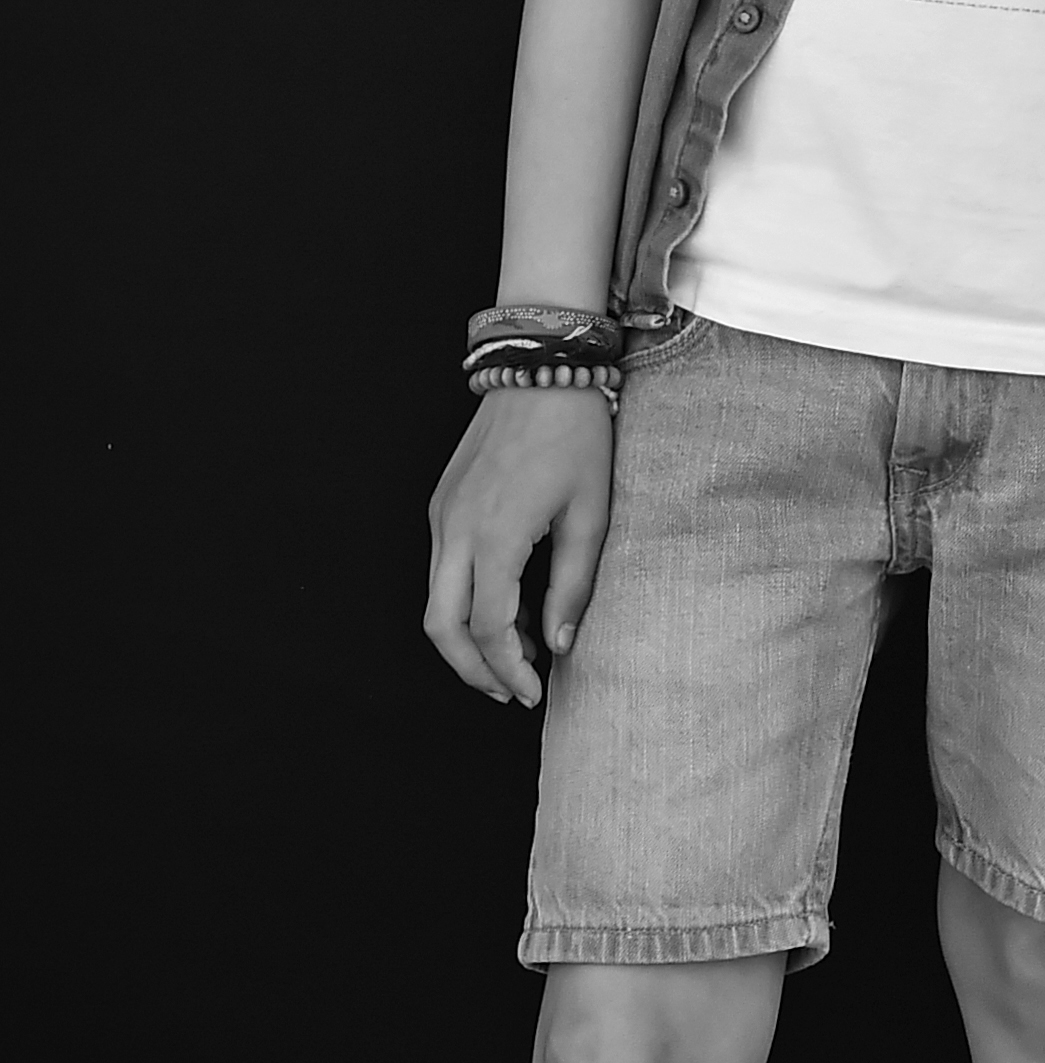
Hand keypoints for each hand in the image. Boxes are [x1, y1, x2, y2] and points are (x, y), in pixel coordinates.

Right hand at [423, 388, 617, 708]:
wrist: (541, 369)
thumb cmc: (576, 437)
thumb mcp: (591, 514)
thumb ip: (573, 586)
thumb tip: (560, 646)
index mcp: (494, 536)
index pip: (489, 629)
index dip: (509, 670)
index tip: (534, 693)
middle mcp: (454, 530)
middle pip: (442, 628)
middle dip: (473, 670)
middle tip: (511, 690)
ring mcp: (442, 515)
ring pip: (435, 602)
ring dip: (469, 638)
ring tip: (520, 651)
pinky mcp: (441, 503)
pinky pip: (443, 569)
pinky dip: (467, 601)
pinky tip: (511, 606)